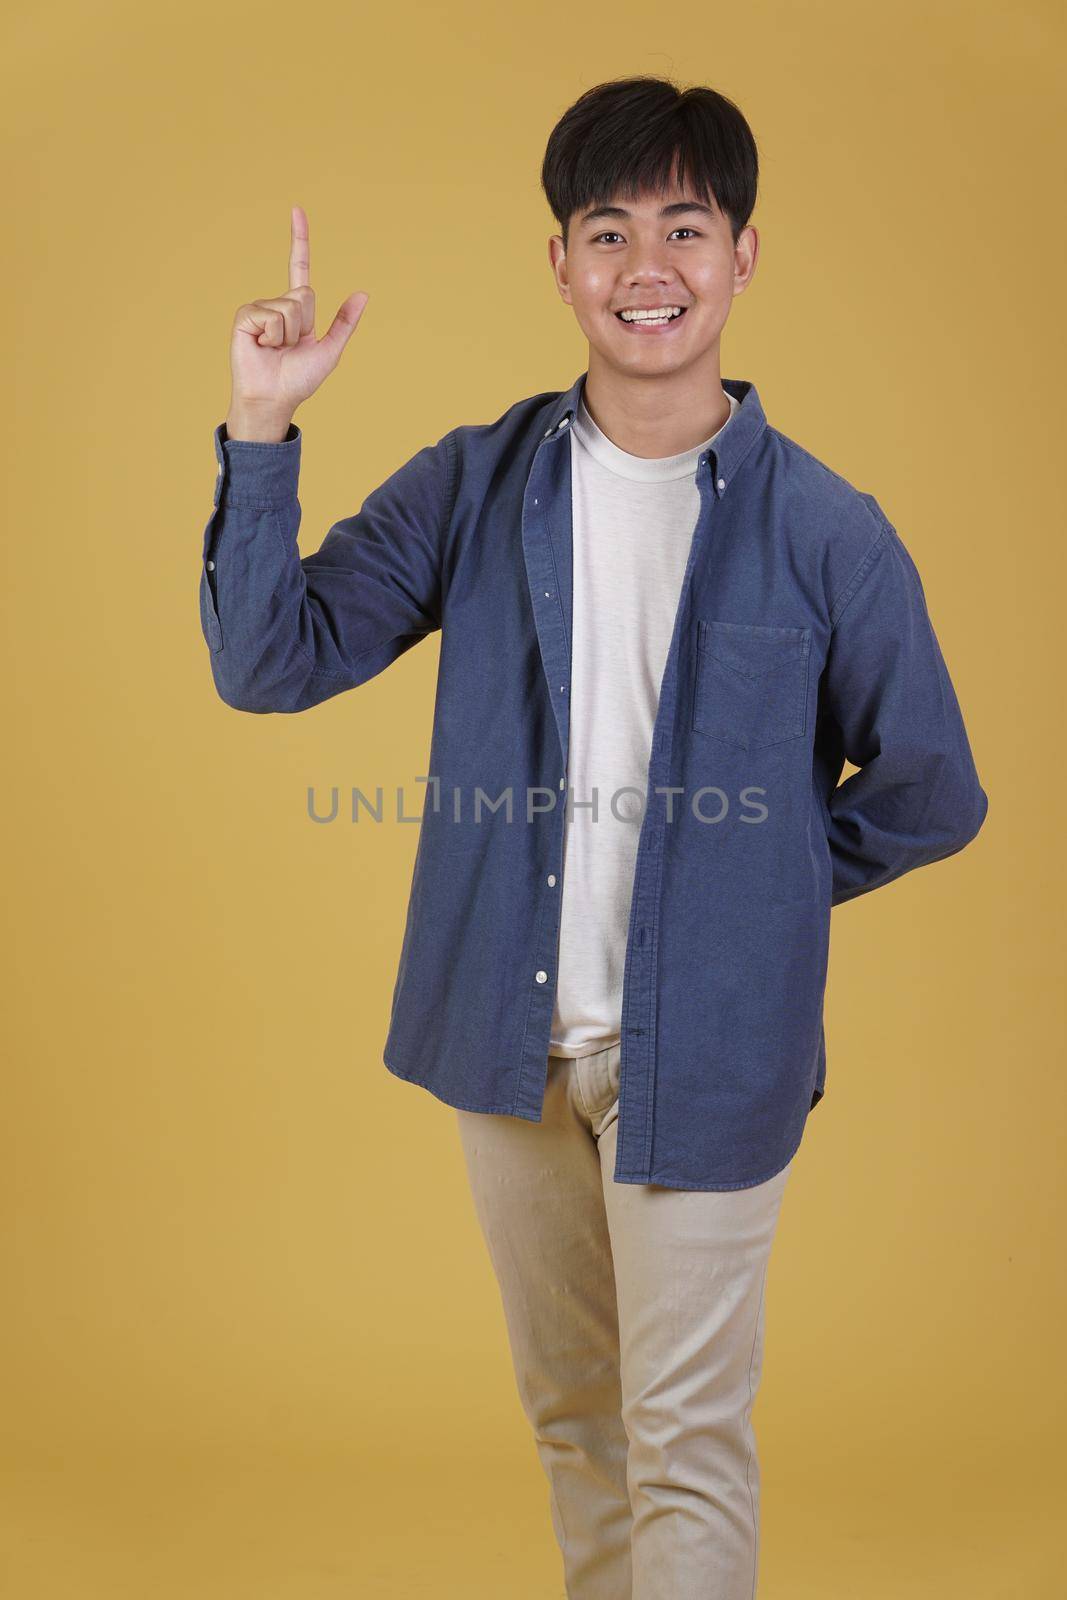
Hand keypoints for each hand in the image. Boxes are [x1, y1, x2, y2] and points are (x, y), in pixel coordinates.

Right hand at [227, 205, 368, 434]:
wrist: (274, 398)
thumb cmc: (299, 380)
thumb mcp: (330, 350)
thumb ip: (345, 323)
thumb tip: (363, 294)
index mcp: (297, 310)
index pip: (300, 267)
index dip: (300, 240)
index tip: (297, 210)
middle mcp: (278, 304)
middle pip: (305, 293)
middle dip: (305, 323)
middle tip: (290, 346)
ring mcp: (260, 309)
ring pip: (290, 306)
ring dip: (289, 334)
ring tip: (276, 349)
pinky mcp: (246, 316)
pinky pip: (272, 315)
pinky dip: (273, 335)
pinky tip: (263, 346)